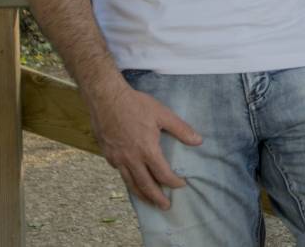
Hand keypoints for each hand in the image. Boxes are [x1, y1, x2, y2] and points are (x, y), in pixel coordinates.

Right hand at [88, 81, 202, 208]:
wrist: (106, 98)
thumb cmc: (136, 104)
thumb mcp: (163, 114)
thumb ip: (181, 129)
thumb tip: (198, 141)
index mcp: (147, 150)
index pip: (162, 174)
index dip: (173, 182)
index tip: (181, 185)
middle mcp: (131, 159)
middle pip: (145, 186)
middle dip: (157, 198)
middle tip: (165, 206)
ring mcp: (117, 159)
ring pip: (130, 183)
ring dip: (141, 195)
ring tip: (150, 202)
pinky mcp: (108, 155)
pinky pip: (120, 173)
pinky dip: (129, 181)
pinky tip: (134, 181)